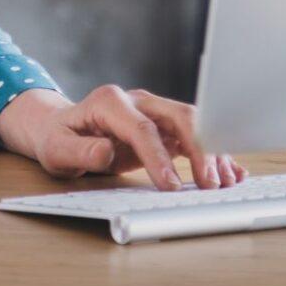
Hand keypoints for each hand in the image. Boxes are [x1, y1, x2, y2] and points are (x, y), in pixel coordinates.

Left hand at [0, 86, 245, 190]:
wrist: (60, 129)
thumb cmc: (58, 139)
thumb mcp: (56, 148)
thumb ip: (80, 151)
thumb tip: (105, 151)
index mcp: (110, 102)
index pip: (142, 128)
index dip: (159, 156)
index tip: (171, 185)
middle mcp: (137, 101)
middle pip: (178, 117)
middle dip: (198, 150)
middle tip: (209, 185)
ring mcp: (153, 111)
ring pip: (192, 124)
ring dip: (211, 151)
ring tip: (225, 182)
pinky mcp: (162, 126)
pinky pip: (192, 137)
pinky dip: (211, 153)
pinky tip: (229, 171)